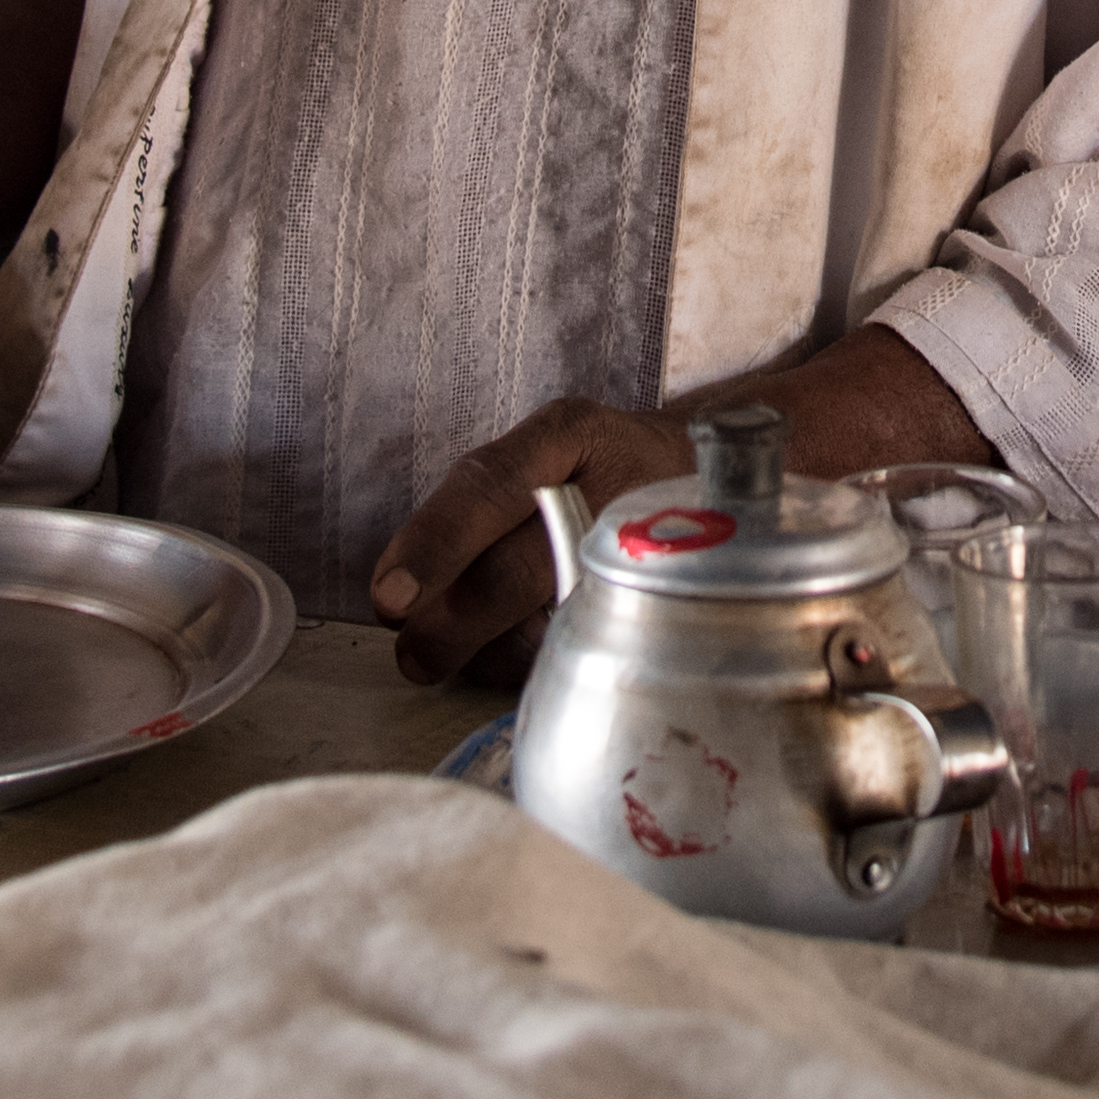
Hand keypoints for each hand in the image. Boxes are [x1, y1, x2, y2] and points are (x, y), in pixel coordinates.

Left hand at [365, 394, 691, 688]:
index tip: (389, 596)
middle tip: (412, 652)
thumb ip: (472, 507)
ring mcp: (639, 558)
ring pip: (542, 627)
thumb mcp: (544, 449)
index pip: (491, 488)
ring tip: (453, 649)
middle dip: (449, 624)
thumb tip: (397, 595)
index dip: (435, 544)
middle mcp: (609, 490)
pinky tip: (508, 649)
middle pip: (515, 572)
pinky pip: (575, 653)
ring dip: (483, 651)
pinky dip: (527, 663)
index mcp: (568, 435)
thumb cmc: (595, 469)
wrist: (709, 477)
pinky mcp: (652, 611)